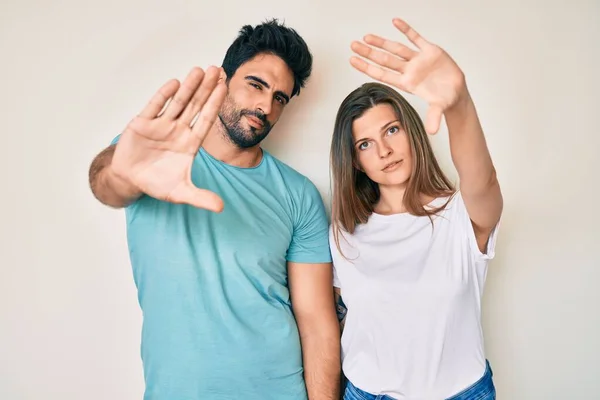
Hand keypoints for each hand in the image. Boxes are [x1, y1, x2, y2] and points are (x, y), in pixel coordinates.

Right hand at [110, 66, 226, 211]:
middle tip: (219, 70)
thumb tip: (221, 208)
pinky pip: (155, 106)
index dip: (215, 104)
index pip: (206, 120)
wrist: (131, 180)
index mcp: (190, 143)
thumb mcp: (180, 192)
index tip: (225, 87)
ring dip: (189, 87)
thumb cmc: (157, 183)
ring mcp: (161, 125)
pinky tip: (175, 83)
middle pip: (196, 106)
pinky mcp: (143, 123)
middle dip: (207, 89)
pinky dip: (164, 95)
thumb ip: (201, 198)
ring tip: (201, 70)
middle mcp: (178, 130)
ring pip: (178, 102)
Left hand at [350, 18, 466, 133]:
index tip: (352, 60)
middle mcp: (409, 70)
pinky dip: (406, 29)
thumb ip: (434, 117)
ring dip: (381, 42)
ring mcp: (418, 60)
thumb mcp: (439, 108)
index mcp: (407, 83)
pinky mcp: (430, 50)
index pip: (382, 74)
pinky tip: (395, 22)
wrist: (456, 91)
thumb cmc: (444, 100)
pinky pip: (415, 38)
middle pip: (384, 60)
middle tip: (353, 45)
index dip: (367, 67)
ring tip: (366, 37)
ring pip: (396, 48)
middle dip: (369, 52)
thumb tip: (433, 131)